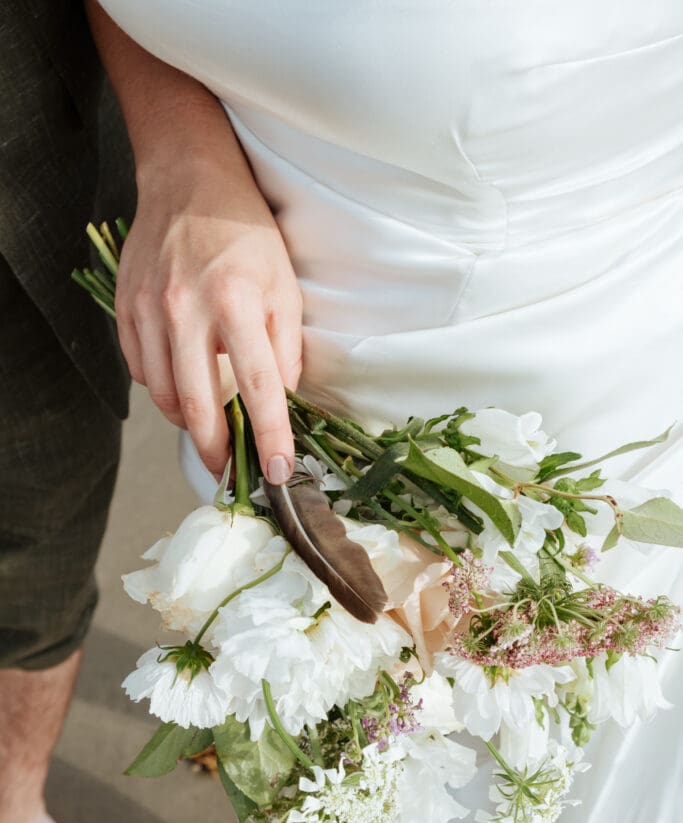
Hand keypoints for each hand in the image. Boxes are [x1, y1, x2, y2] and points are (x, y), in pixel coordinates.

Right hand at [115, 152, 302, 481]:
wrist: (189, 182)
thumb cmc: (247, 236)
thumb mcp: (285, 286)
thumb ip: (286, 348)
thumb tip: (281, 401)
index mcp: (236, 301)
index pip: (258, 387)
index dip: (270, 437)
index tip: (277, 472)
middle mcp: (186, 308)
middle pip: (199, 406)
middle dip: (217, 449)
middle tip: (230, 468)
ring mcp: (149, 310)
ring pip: (164, 395)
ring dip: (189, 422)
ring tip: (209, 426)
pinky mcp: (125, 309)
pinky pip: (141, 371)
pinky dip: (163, 389)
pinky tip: (182, 384)